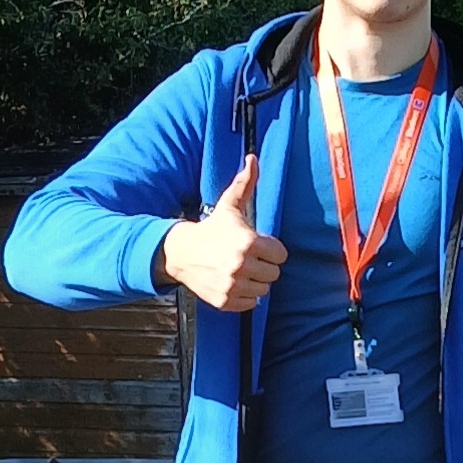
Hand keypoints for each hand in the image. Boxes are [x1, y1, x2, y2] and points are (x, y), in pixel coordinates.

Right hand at [157, 154, 285, 311]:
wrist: (181, 252)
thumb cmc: (211, 229)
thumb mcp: (229, 206)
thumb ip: (245, 184)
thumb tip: (253, 159)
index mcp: (248, 242)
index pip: (281, 255)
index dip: (271, 250)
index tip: (258, 246)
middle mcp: (242, 265)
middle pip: (274, 273)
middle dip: (264, 266)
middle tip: (248, 258)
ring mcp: (233, 285)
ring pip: (264, 289)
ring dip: (255, 281)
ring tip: (240, 269)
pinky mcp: (226, 300)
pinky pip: (251, 303)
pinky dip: (245, 295)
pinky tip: (233, 282)